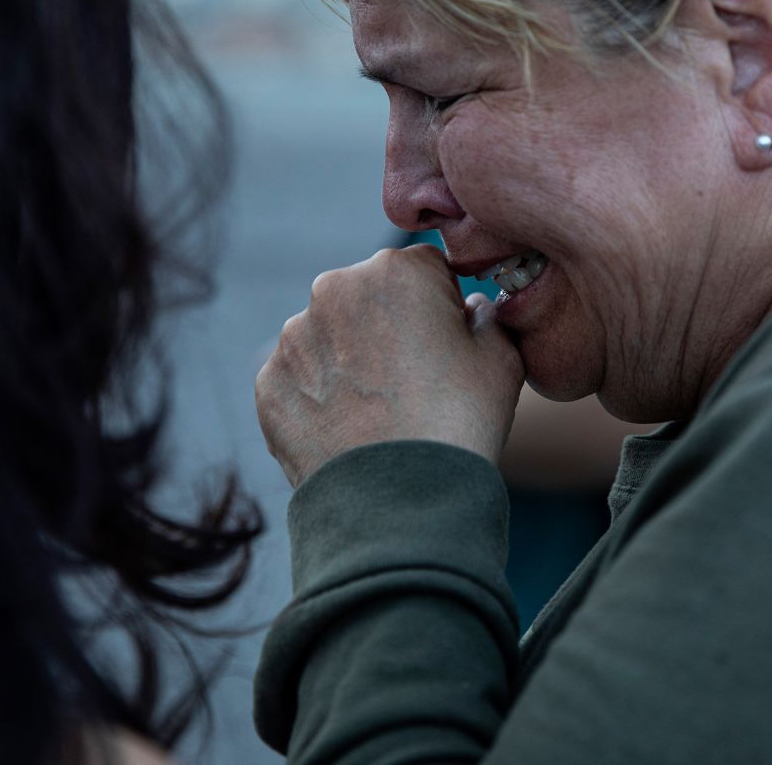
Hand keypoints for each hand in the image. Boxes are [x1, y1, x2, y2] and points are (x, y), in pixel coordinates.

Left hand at [255, 245, 524, 486]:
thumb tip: (471, 309)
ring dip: (349, 361)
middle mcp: (334, 289)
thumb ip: (489, 316)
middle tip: (412, 382)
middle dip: (387, 327)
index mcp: (396, 270)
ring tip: (378, 412)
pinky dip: (320, 398)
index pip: (423, 270)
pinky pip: (300, 380)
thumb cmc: (460, 422)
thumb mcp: (502, 357)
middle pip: (368, 297)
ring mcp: (294, 337)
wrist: (399, 501)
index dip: (440, 306)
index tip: (446, 345)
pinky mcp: (268, 382)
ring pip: (329, 337)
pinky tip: (349, 430)